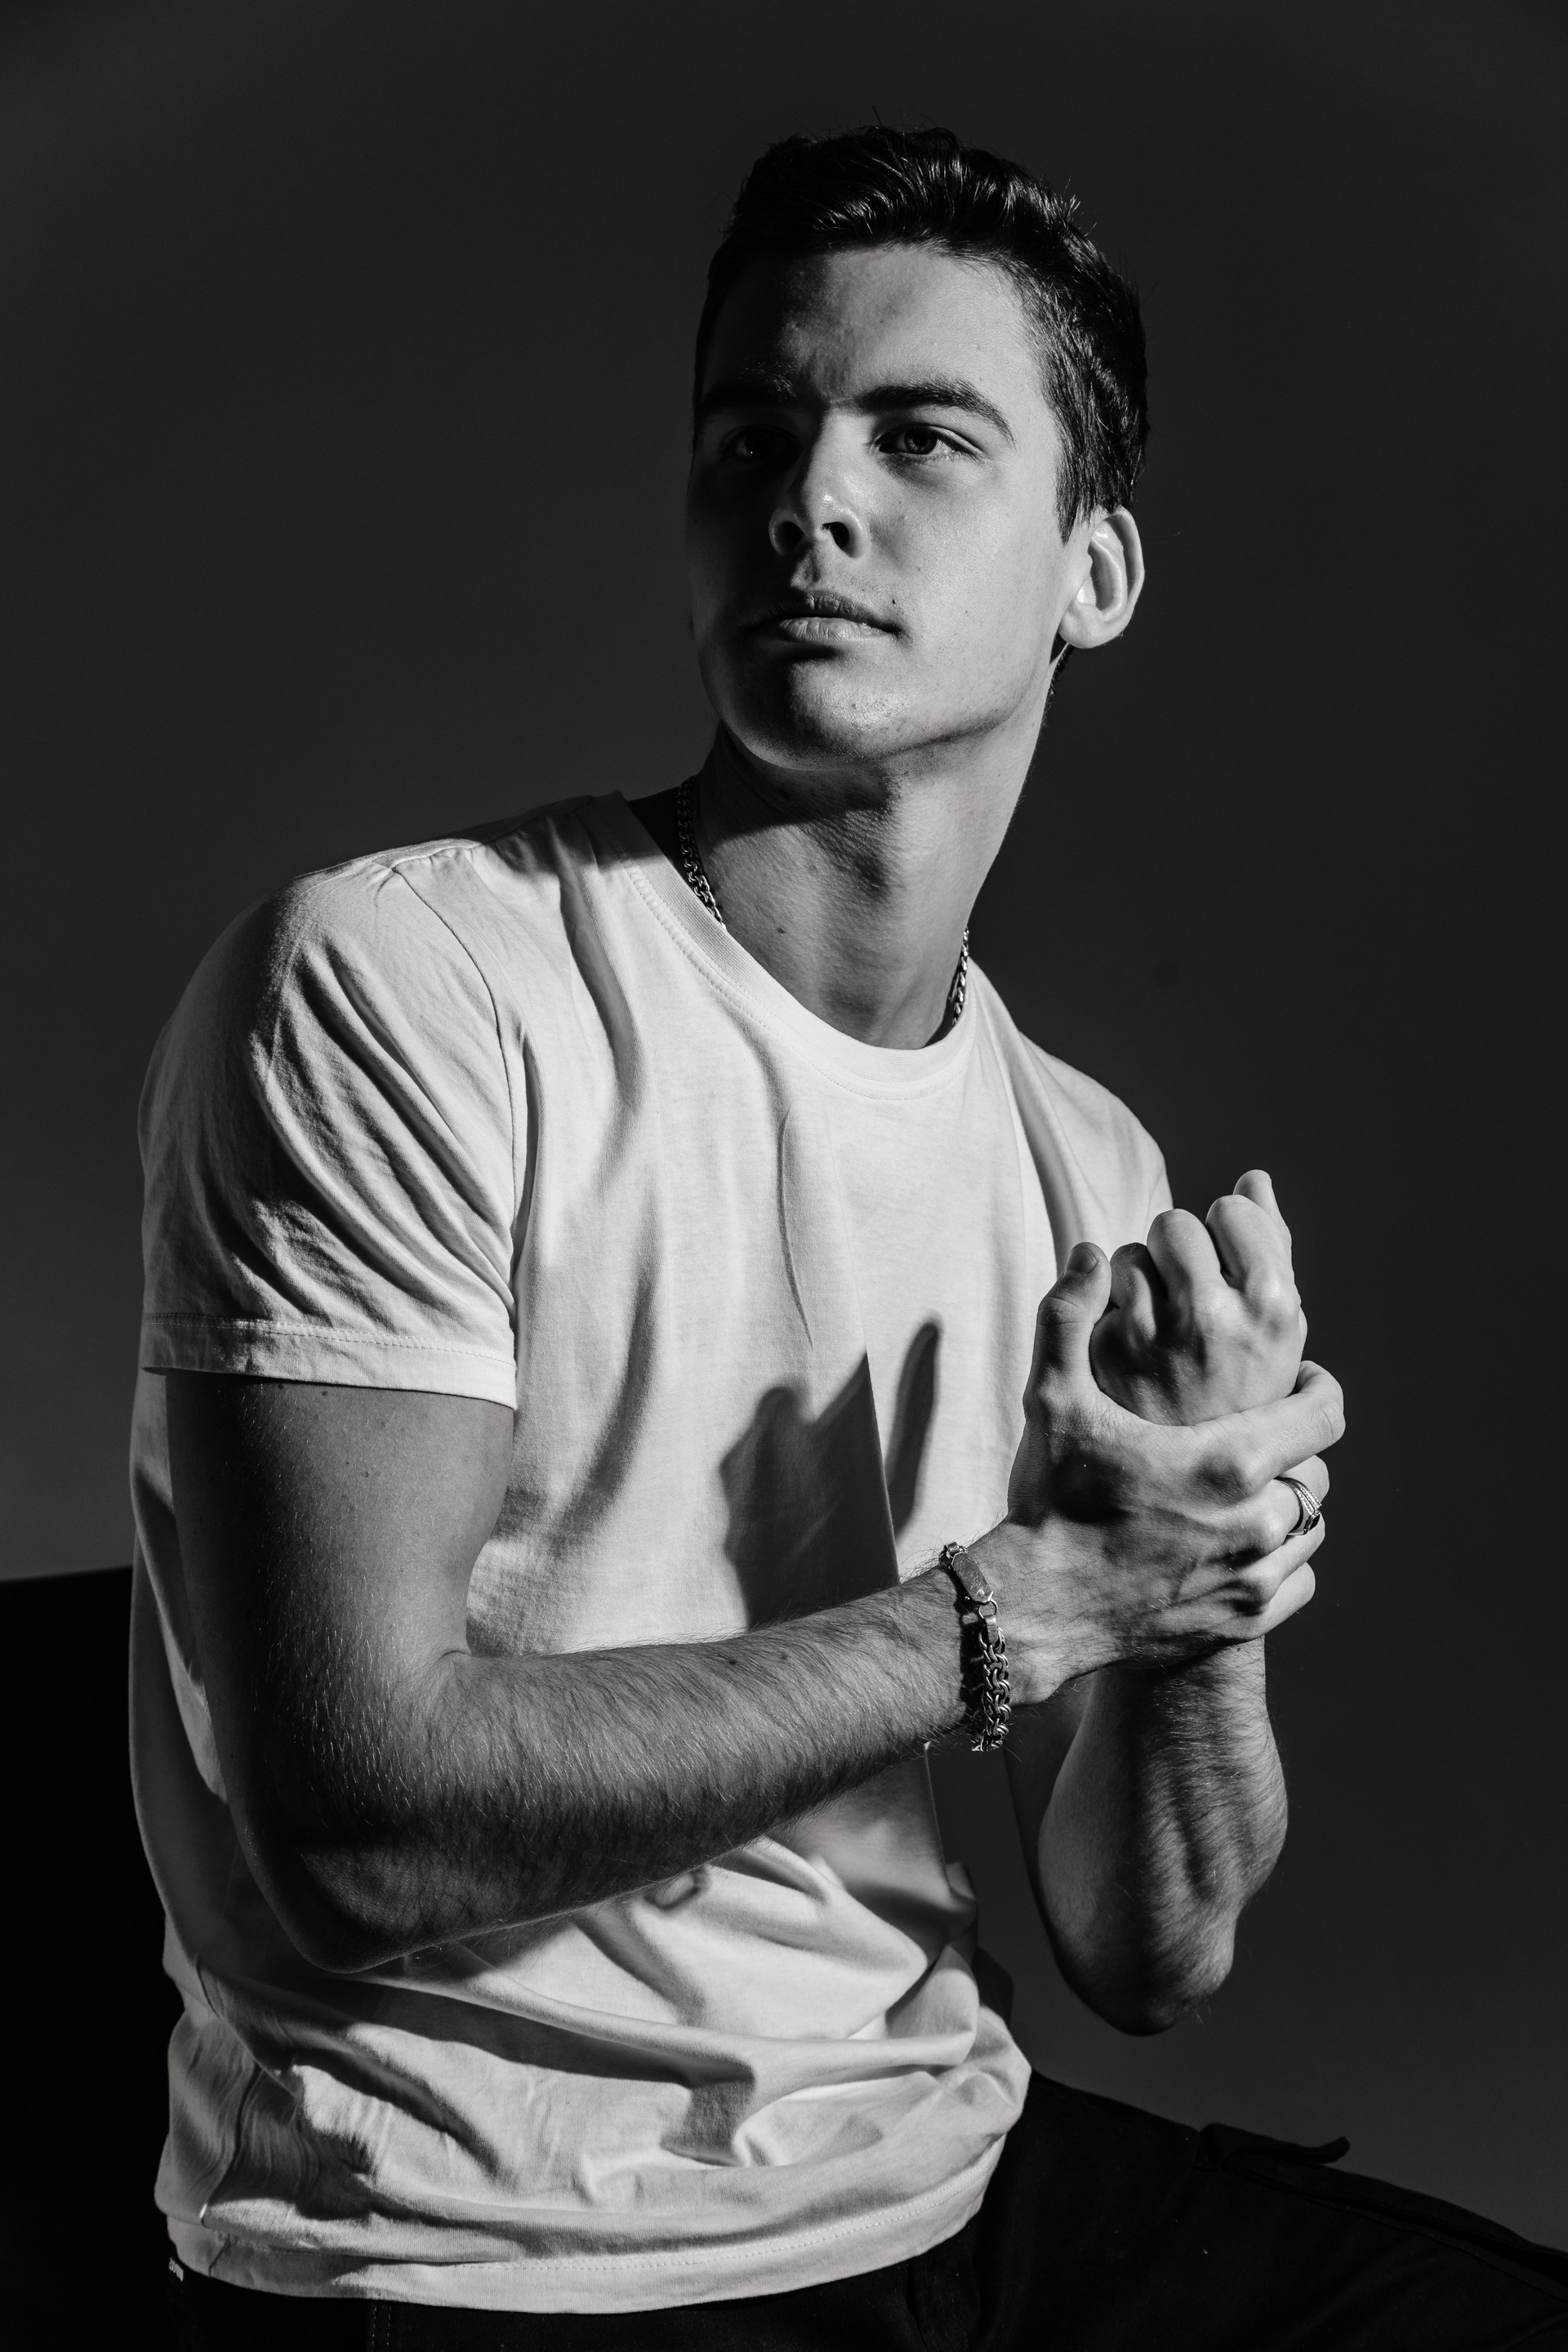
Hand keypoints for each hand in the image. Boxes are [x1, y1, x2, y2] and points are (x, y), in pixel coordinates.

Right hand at [974, 1242, 1342, 1697]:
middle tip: (1263, 1435)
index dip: (1319, 1389)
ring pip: (1308, 1528)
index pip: (1324, 1412)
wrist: (1033, 1610)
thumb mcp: (1053, 1400)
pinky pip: (1295, 1581)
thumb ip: (1069, 1316)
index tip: (1305, 1380)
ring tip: (1252, 1488)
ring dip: (1288, 1504)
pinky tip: (1241, 1545)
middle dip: (1295, 1449)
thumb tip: (1090, 1252)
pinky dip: (1278, 1561)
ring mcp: (1255, 1578)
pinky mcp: (1244, 1621)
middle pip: (1318, 1471)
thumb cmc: (1048, 1500)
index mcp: (1230, 1461)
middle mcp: (1258, 1522)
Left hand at [1090, 1170, 1304, 1423]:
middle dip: (1176, 1254)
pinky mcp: (1102, 1352)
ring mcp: (1155, 1336)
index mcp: (1275, 1310)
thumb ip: (1271, 1248)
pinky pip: (1093, 1289)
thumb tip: (1255, 1177)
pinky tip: (1127, 1353)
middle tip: (1189, 1309)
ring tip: (1160, 1339)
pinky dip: (1105, 1311)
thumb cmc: (1237, 1397)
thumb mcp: (1276, 1331)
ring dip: (1138, 1283)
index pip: (1233, 1210)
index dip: (1224, 1234)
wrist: (1179, 1489)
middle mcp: (1215, 1319)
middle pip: (1176, 1223)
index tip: (1224, 1270)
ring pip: (1129, 1255)